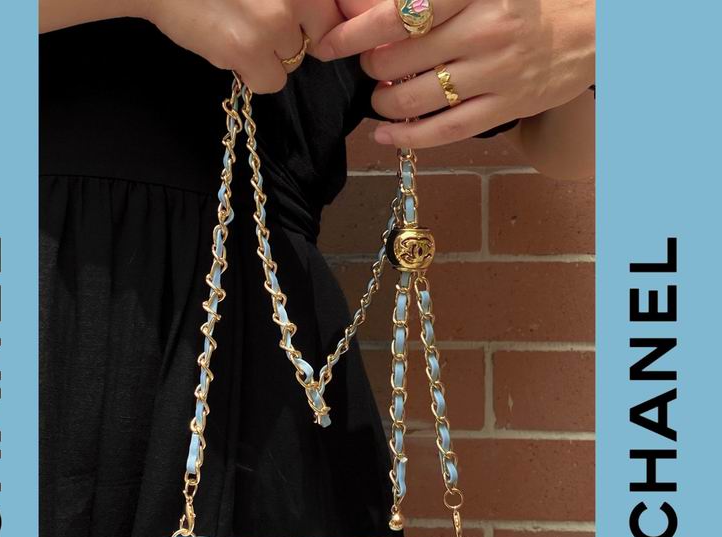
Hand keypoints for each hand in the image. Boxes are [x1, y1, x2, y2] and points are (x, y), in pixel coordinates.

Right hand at [143, 0, 344, 92]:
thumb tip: (323, 24)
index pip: (335, 15)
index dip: (316, 23)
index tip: (299, 23)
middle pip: (317, 39)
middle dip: (291, 38)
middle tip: (256, 23)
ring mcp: (274, 19)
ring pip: (292, 62)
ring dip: (268, 56)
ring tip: (237, 30)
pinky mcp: (249, 47)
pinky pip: (271, 82)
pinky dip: (252, 75)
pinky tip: (229, 48)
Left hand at [316, 0, 594, 147]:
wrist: (591, 28)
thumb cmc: (526, 1)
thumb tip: (375, 9)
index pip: (402, 12)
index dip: (358, 31)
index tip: (331, 42)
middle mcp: (486, 30)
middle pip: (402, 59)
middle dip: (372, 67)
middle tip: (370, 67)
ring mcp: (497, 74)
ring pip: (419, 99)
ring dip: (386, 103)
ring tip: (381, 98)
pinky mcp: (505, 108)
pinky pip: (445, 131)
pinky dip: (408, 136)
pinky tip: (385, 135)